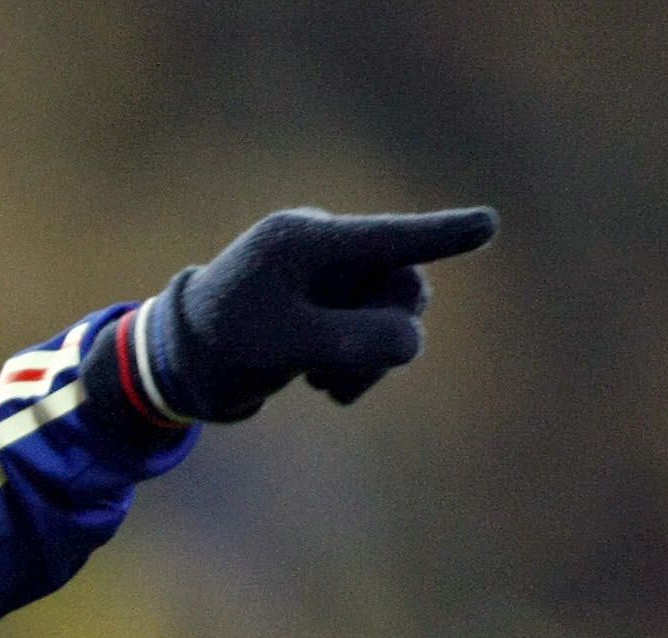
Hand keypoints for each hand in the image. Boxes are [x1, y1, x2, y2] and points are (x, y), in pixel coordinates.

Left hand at [103, 206, 498, 425]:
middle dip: (387, 332)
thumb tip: (413, 341)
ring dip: (371, 358)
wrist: (179, 367)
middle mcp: (325, 252)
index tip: (487, 225)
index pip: (386, 236)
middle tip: (344, 376)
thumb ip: (347, 342)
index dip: (439, 235)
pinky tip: (321, 383)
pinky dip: (358, 366)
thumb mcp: (281, 346)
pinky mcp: (332, 309)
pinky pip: (377, 335)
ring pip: (394, 316)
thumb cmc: (219, 346)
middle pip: (400, 284)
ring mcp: (332, 280)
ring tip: (323, 383)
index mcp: (305, 240)